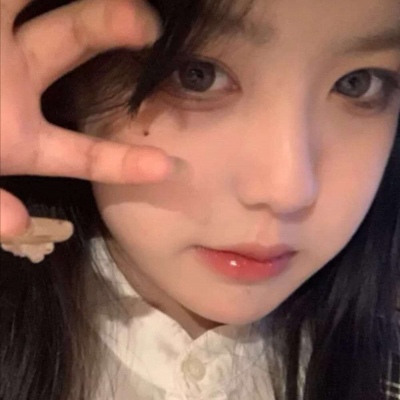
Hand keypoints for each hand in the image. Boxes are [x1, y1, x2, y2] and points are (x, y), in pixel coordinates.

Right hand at [0, 0, 171, 238]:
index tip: (169, 169)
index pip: (84, 154)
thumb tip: (15, 224)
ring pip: (45, 9)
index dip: (124, 162)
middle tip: (148, 23)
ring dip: (84, 1)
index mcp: (20, 140)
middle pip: (72, 41)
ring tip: (131, 3)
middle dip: (109, 24)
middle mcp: (14, 80)